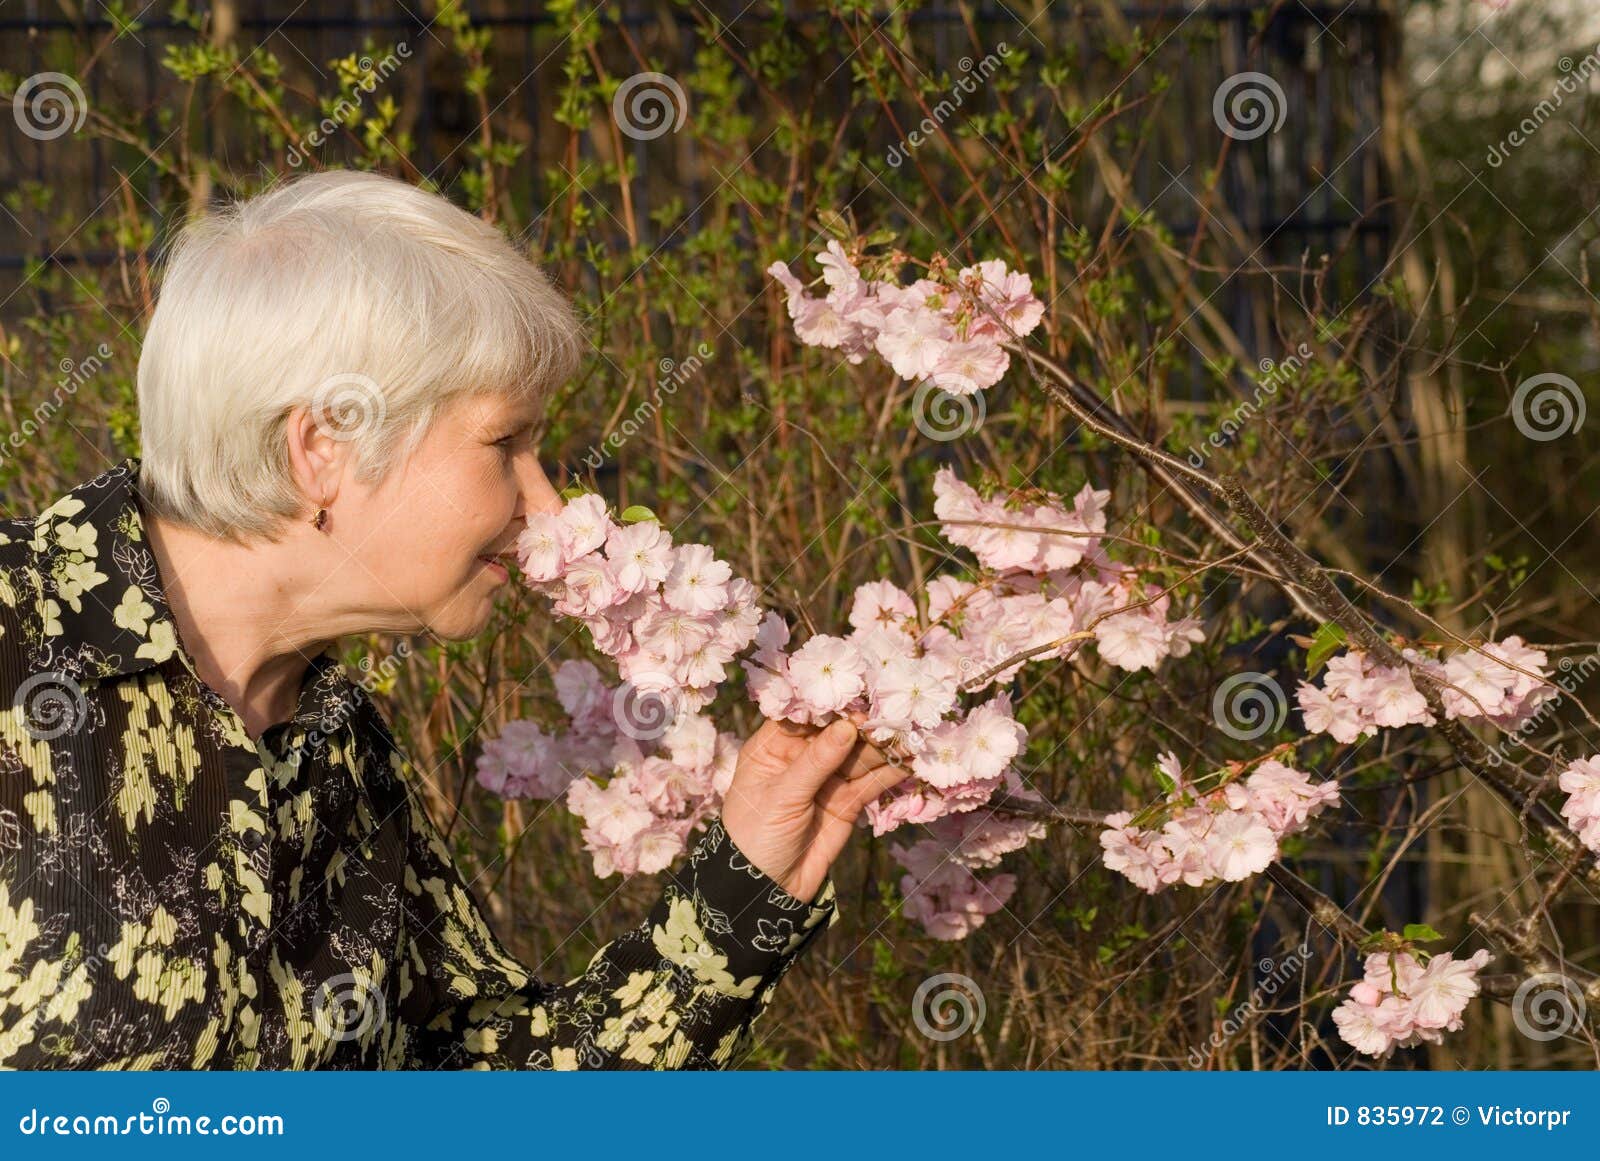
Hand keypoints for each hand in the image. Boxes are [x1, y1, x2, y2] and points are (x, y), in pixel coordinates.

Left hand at [719, 713, 907, 903]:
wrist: (766, 890)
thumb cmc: (755, 836)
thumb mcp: (781, 796)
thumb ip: (816, 761)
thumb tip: (848, 726)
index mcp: (772, 748)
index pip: (803, 716)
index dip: (830, 705)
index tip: (857, 693)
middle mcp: (801, 758)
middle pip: (837, 733)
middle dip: (864, 726)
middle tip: (892, 717)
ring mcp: (826, 780)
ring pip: (858, 756)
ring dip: (883, 747)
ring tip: (908, 736)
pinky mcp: (847, 803)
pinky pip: (870, 783)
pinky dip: (890, 773)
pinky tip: (909, 762)